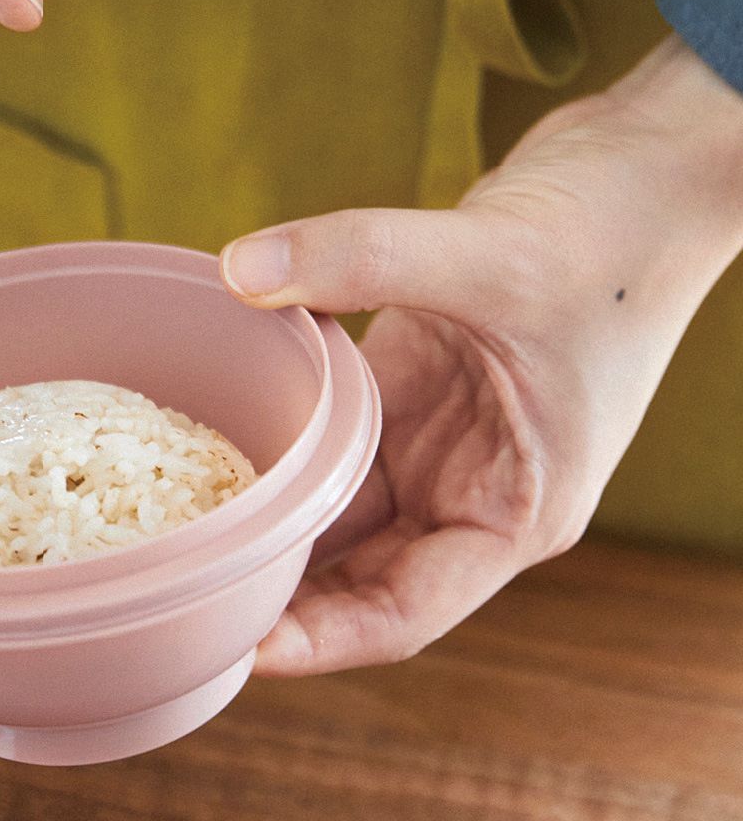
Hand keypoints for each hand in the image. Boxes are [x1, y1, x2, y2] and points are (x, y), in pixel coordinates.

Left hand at [221, 37, 742, 675]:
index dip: (321, 640)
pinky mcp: (412, 388)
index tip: (239, 649)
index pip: (405, 612)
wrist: (642, 170)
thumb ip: (362, 257)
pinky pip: (329, 436)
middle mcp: (472, 492)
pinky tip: (209, 438)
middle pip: (354, 574)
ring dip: (265, 517)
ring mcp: (438, 442)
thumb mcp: (488, 255)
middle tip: (178, 595)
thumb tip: (240, 271)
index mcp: (515, 512)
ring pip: (332, 508)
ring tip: (178, 533)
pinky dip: (279, 439)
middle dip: (273, 590)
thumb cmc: (610, 234)